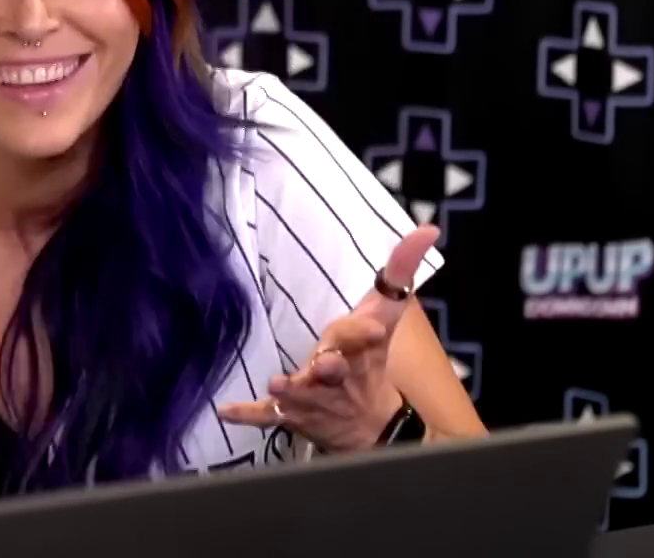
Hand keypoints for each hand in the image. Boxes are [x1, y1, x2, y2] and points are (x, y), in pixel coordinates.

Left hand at [218, 225, 439, 452]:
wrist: (371, 426)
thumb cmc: (369, 359)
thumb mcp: (385, 315)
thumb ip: (399, 270)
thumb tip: (428, 229)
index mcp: (359, 350)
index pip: (360, 337)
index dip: (363, 334)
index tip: (373, 332)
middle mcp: (337, 377)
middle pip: (335, 371)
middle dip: (331, 367)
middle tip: (325, 364)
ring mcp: (314, 399)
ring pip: (302, 396)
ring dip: (289, 391)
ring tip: (276, 384)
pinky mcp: (291, 415)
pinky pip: (267, 416)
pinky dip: (247, 414)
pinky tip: (225, 410)